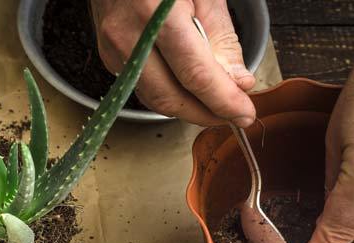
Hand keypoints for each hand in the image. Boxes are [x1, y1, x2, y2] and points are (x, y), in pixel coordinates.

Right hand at [90, 0, 255, 126]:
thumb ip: (221, 39)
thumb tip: (237, 82)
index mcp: (157, 14)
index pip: (195, 75)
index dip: (223, 101)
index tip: (244, 114)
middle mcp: (129, 36)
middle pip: (170, 98)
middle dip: (205, 114)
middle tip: (232, 116)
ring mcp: (114, 50)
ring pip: (154, 99)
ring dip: (188, 109)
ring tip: (214, 106)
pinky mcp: (109, 57)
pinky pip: (142, 87)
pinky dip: (169, 94)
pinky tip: (188, 91)